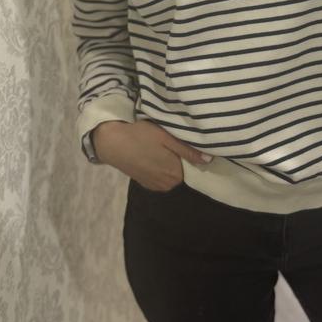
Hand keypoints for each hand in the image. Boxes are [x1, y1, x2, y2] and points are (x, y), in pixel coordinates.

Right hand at [92, 119, 212, 192]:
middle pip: (183, 171)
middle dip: (181, 159)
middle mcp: (167, 185)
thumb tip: (209, 160)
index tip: (187, 144)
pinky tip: (153, 155)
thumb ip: (188, 151)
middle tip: (172, 142)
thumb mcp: (167, 138)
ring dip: (170, 163)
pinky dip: (160, 167)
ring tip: (162, 147)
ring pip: (171, 173)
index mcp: (175, 174)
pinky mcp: (145, 183)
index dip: (192, 155)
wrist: (112, 142)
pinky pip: (161, 176)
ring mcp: (155, 185)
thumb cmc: (141, 136)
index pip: (194, 167)